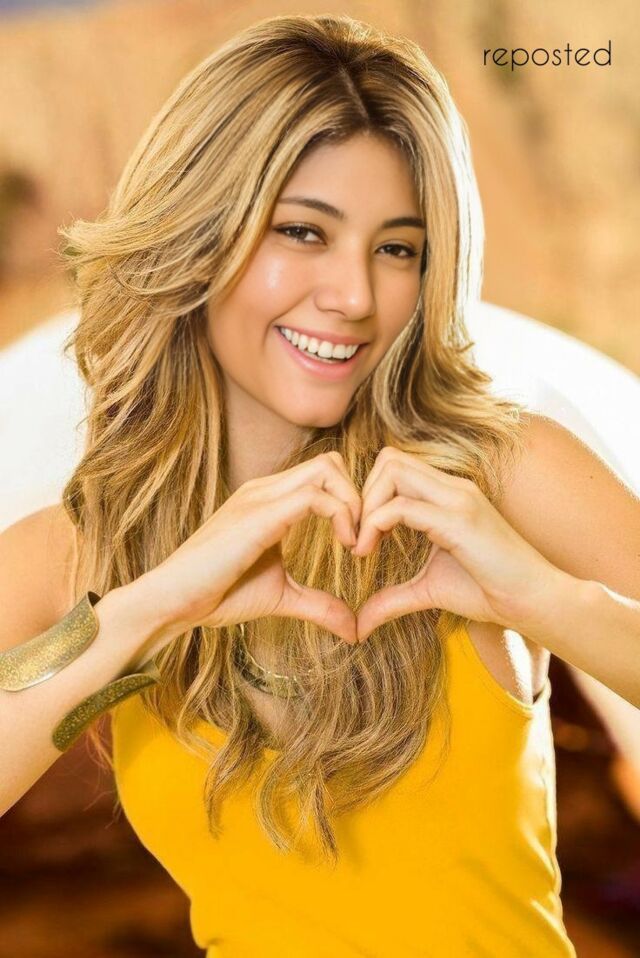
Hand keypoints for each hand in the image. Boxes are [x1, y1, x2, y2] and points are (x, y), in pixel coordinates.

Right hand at [136, 452, 360, 657]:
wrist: (173, 601)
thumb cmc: (218, 595)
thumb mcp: (281, 597)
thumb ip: (319, 605)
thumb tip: (354, 630)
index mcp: (269, 500)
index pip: (324, 474)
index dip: (352, 502)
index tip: (359, 543)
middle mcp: (265, 489)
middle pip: (330, 462)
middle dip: (360, 496)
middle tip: (363, 539)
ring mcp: (261, 497)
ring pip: (327, 469)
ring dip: (355, 503)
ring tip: (355, 544)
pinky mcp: (260, 515)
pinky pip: (315, 497)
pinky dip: (343, 516)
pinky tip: (347, 547)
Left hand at [350, 447, 562, 642]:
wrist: (534, 601)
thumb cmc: (489, 592)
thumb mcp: (428, 591)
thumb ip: (392, 599)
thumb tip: (358, 626)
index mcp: (447, 494)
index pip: (395, 466)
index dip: (369, 495)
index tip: (359, 536)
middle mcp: (452, 487)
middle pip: (389, 458)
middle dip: (362, 493)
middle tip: (354, 536)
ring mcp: (457, 498)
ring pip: (392, 470)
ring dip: (366, 504)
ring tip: (359, 545)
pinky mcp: (459, 519)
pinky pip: (402, 507)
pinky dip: (375, 524)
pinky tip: (367, 552)